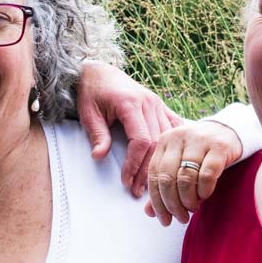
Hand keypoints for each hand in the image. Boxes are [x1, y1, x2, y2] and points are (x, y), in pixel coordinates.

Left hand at [75, 60, 182, 195]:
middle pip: (156, 143)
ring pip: (167, 139)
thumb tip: (99, 156)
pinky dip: (173, 145)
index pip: (141, 140)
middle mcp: (149, 103)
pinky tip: (170, 162)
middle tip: (137, 190)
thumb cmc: (92, 92)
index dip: (135, 163)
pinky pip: (174, 127)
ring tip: (148, 183)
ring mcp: (158, 104)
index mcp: (131, 104)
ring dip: (159, 163)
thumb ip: (97, 134)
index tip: (126, 180)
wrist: (100, 72)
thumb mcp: (88, 113)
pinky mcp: (161, 106)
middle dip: (147, 170)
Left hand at [144, 120, 242, 224]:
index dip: (157, 202)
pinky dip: (204, 190)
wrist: (228, 132)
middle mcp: (178, 138)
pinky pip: (207, 174)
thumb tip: (150, 212)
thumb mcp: (178, 164)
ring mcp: (199, 140)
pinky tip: (205, 196)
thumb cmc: (200, 152)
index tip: (165, 220)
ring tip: (193, 207)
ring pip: (186, 178)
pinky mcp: (219, 147)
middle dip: (172, 204)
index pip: (153, 176)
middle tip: (181, 217)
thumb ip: (163, 186)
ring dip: (188, 200)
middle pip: (167, 178)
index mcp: (164, 142)